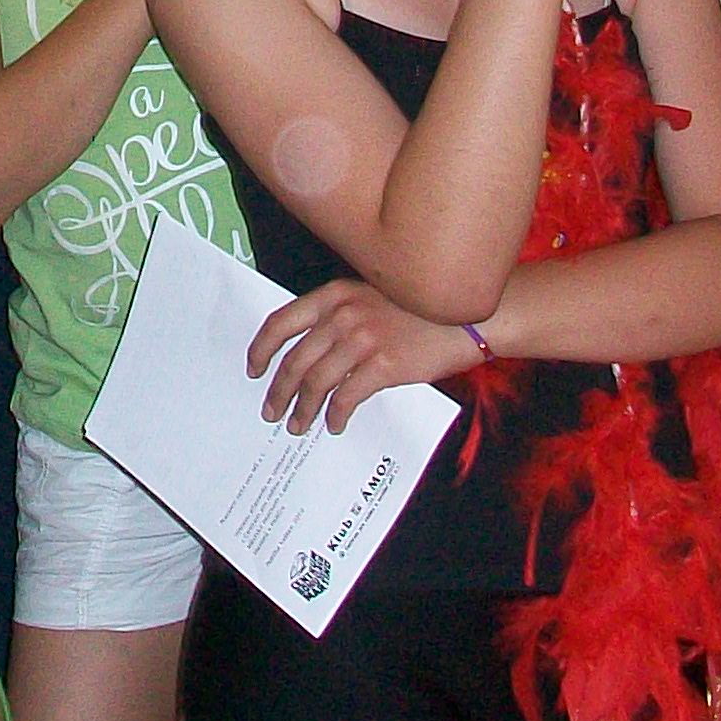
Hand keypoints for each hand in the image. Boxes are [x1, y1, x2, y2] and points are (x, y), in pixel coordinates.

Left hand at [249, 277, 486, 434]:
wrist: (468, 317)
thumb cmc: (419, 310)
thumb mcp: (370, 296)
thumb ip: (338, 315)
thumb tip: (307, 352)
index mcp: (334, 295)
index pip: (281, 322)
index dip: (261, 349)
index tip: (253, 369)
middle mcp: (343, 315)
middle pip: (295, 360)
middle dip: (278, 390)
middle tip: (272, 411)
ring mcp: (363, 339)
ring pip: (316, 382)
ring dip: (302, 409)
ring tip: (298, 426)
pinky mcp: (385, 365)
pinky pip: (347, 397)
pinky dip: (334, 415)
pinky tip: (333, 424)